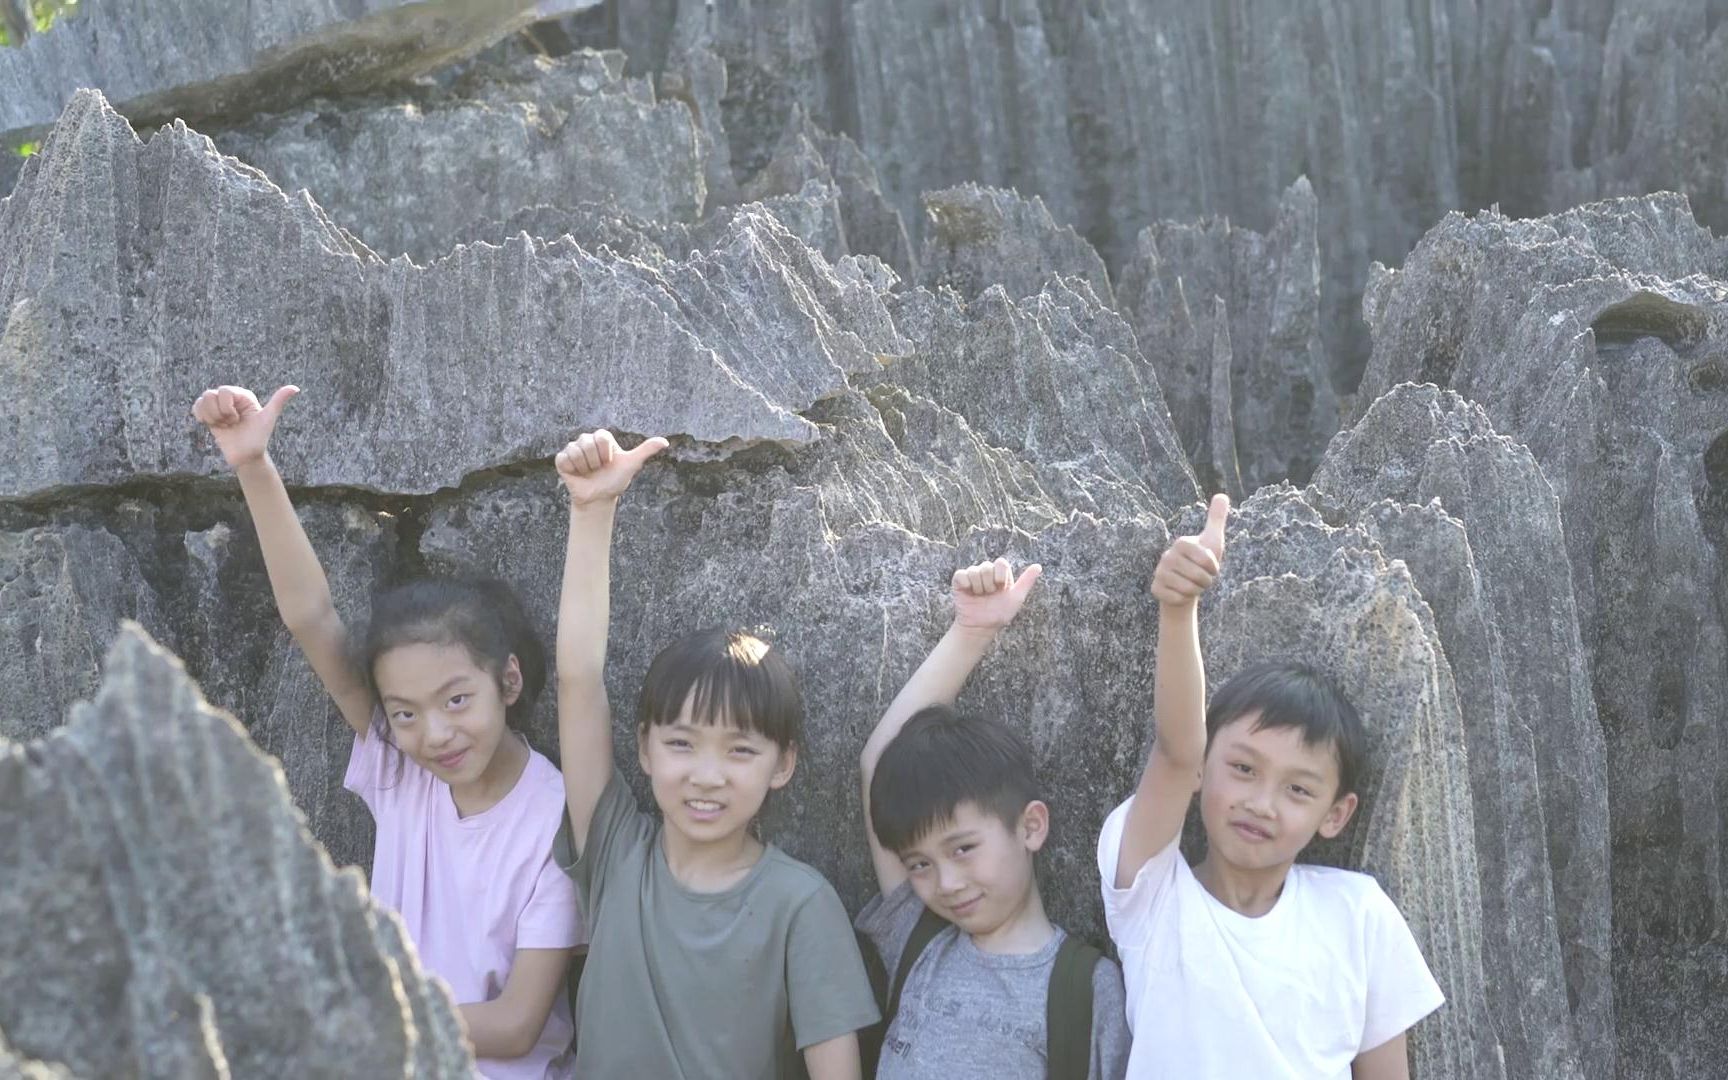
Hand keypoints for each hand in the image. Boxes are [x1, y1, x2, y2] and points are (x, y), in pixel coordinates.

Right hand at [192, 385, 299, 468]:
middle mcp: (230, 398)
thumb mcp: (268, 418)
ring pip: (202, 400)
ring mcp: (219, 406)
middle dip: (219, 413)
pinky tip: (212, 425)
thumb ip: (278, 401)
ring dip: (211, 416)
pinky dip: (201, 416)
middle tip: (231, 423)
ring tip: (223, 425)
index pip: (224, 391)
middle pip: (210, 394)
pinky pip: (196, 406)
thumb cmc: (258, 437)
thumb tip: (296, 388)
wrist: (246, 455)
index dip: (227, 408)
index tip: (237, 419)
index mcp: (243, 396)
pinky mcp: (210, 415)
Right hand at [556, 430, 669, 505]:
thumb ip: (646, 450)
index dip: (606, 453)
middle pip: (588, 444)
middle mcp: (586, 439)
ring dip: (585, 467)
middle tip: (598, 469)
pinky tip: (578, 474)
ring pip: (576, 451)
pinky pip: (564, 458)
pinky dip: (572, 469)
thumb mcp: (632, 464)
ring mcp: (573, 449)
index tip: (609, 462)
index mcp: (602, 437)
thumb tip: (665, 442)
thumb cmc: (616, 480)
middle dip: (596, 461)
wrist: (600, 498)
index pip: (601, 438)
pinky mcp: (562, 459)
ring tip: (589, 472)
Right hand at [951, 557, 1042, 630]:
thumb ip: (1026, 581)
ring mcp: (972, 576)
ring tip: (979, 596)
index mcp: (1000, 574)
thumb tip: (1038, 566)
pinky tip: (969, 593)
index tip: (1001, 588)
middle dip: (989, 585)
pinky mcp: (959, 581)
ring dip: (979, 587)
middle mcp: (986, 572)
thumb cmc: (999, 614)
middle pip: (987, 566)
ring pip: (974, 571)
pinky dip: (966, 584)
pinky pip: (961, 574)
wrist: (981, 627)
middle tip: (989, 595)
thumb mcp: (1016, 598)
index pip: (1001, 563)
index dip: (1001, 576)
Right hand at [1151, 494, 1227, 608]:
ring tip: (1192, 585)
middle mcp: (1167, 555)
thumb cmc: (1201, 562)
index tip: (1211, 568)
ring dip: (1196, 591)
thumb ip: (1217, 518)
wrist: (1186, 585)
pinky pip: (1177, 598)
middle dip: (1206, 582)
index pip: (1206, 560)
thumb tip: (1222, 495)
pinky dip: (1184, 599)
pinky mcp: (1155, 588)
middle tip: (1202, 579)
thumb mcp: (1212, 540)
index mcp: (1181, 543)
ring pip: (1188, 589)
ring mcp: (1159, 572)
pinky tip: (1181, 593)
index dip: (1214, 568)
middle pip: (1198, 576)